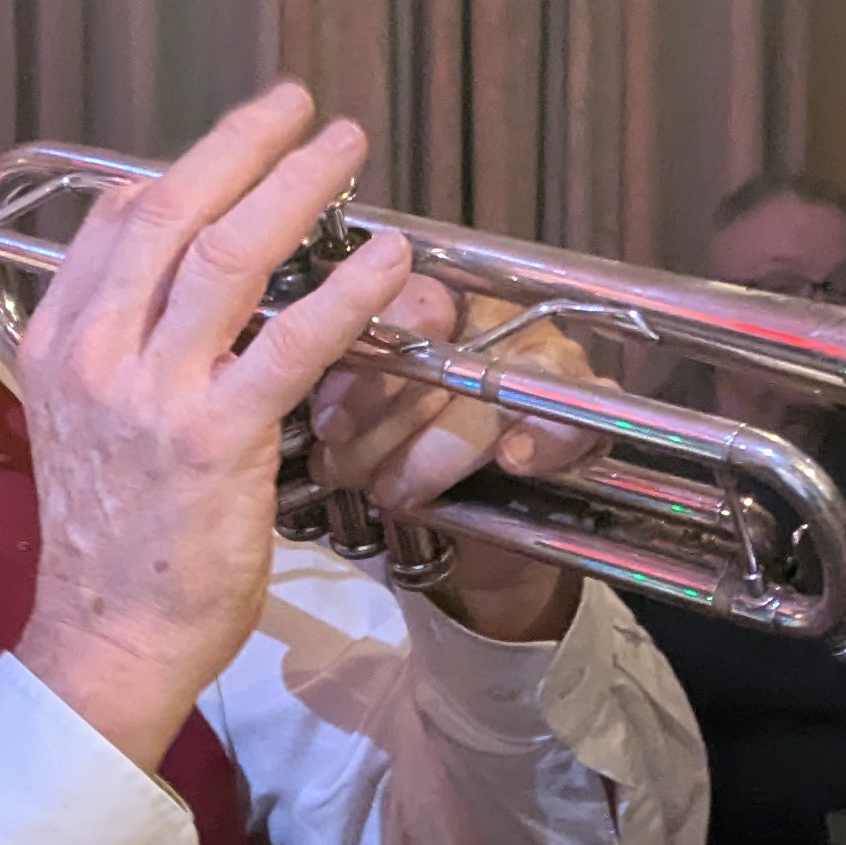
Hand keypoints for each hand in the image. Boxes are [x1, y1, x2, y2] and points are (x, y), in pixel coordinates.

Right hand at [14, 85, 410, 765]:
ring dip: (294, 188)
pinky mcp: (215, 440)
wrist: (110, 633)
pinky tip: (386, 258)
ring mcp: (152, 395)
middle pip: (167, 210)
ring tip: (344, 149)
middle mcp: (95, 355)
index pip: (113, 221)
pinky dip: (344, 290)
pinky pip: (289, 342)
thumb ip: (117, 345)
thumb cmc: (114, 536)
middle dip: (240, 144)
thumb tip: (161, 276)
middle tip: (299, 106)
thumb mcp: (83, 421)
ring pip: (227, 255)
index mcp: (57, 344)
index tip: (239, 139)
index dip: (182, 165)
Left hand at [304, 282, 598, 639]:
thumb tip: (268, 374)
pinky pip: (573, 414)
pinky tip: (513, 460)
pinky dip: (544, 437)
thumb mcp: (338, 422)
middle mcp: (483, 321)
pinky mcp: (577, 418)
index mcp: (422, 303)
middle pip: (443, 337)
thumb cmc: (385, 463)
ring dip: (443, 441)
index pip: (400, 299)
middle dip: (385, 404)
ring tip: (393, 490)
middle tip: (339, 456)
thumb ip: (316, 383)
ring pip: (497, 383)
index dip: (357, 349)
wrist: (453, 545)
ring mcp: (538, 364)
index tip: (319, 415)